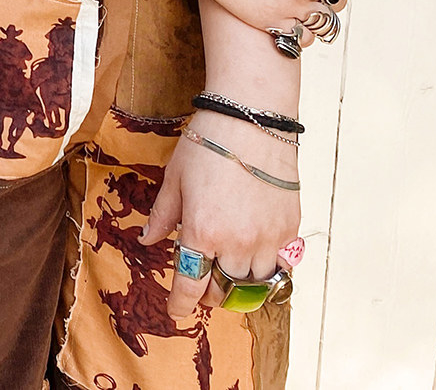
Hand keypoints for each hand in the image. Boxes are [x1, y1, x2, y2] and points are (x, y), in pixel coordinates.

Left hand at [143, 111, 299, 321]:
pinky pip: (280, 266)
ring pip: (253, 283)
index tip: (176, 312)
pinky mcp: (289, 230)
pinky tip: (254, 257)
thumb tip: (146, 239)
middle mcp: (236, 243)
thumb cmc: (207, 144)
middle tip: (199, 285)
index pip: (190, 285)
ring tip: (225, 270)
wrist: (252, 122)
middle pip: (223, 291)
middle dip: (207, 294)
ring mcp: (267, 239)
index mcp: (201, 232)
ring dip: (237, 283)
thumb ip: (162, 215)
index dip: (180, 304)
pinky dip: (266, 269)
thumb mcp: (174, 179)